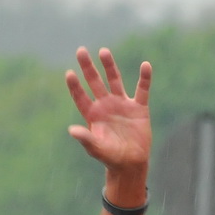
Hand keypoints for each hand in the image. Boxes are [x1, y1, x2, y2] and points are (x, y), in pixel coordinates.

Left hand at [64, 47, 150, 172]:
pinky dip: (145, 78)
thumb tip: (72, 130)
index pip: (81, 96)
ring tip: (103, 51)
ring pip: (115, 80)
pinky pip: (142, 90)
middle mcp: (106, 105)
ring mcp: (122, 105)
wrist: (131, 163)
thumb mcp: (96, 149)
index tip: (69, 73)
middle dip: (88, 67)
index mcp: (93, 115)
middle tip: (80, 50)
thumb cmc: (110, 157)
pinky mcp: (139, 108)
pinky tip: (145, 65)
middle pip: (95, 82)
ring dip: (109, 66)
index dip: (75, 86)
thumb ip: (86, 138)